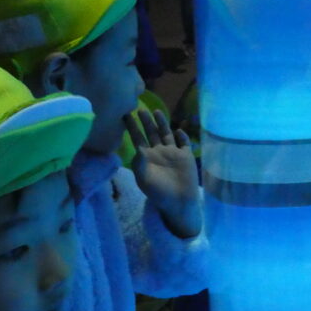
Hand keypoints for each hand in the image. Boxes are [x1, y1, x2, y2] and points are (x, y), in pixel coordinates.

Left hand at [125, 109, 201, 238]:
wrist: (178, 202)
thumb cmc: (158, 192)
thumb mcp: (144, 179)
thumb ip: (139, 163)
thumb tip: (137, 148)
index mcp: (146, 157)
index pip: (137, 137)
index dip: (132, 126)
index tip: (125, 114)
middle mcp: (159, 152)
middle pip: (151, 132)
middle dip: (146, 121)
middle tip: (139, 108)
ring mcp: (173, 153)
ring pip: (166, 134)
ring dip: (162, 123)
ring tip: (156, 111)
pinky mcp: (186, 156)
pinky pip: (184, 143)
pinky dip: (182, 136)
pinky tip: (178, 131)